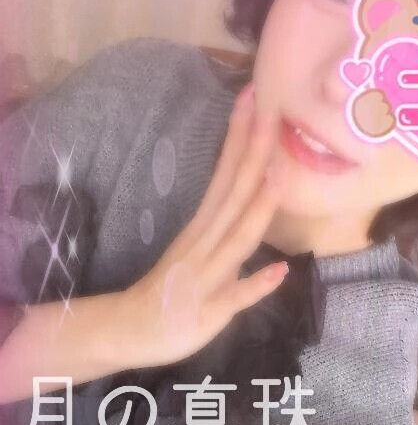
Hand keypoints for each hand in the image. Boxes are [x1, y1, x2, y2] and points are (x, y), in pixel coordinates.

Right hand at [120, 84, 287, 369]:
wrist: (130, 330)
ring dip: (257, 209)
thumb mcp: (200, 247)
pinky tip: (279, 272)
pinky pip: (234, 297)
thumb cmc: (172, 288)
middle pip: (233, 194)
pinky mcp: (209, 311)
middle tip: (268, 110)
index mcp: (204, 226)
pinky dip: (255, 284)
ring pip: (236, 239)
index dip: (241, 136)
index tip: (254, 95)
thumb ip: (229, 222)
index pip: (226, 173)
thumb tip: (258, 187)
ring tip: (278, 178)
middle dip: (253, 154)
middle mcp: (205, 243)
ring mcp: (206, 276)